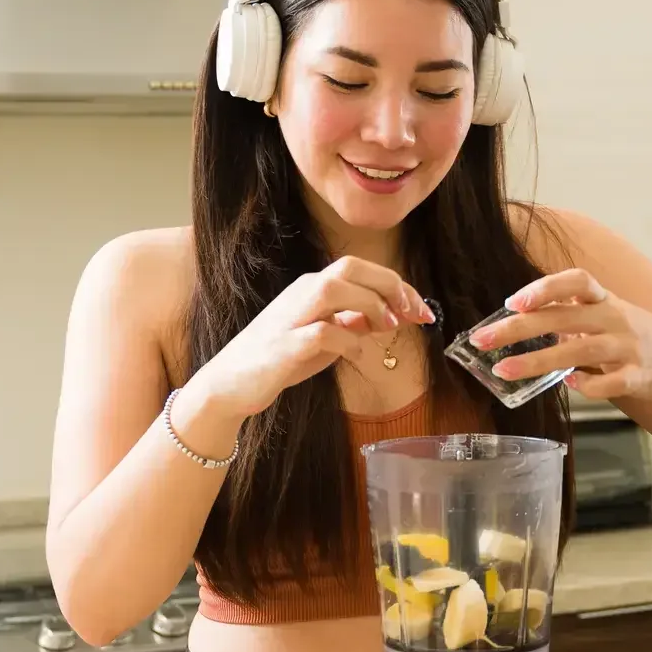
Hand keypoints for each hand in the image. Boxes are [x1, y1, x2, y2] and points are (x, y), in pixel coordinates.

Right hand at [187, 257, 434, 419]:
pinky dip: (346, 341)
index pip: (361, 270)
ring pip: (334, 288)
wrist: (230, 384)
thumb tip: (389, 316)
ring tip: (387, 326)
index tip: (422, 310)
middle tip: (411, 313)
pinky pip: (321, 332)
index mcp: (312, 288)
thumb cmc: (278, 361)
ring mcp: (291, 317)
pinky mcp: (283, 345)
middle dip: (389, 285)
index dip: (397, 286)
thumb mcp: (325, 340)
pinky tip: (356, 354)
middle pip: (350, 267)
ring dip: (368, 303)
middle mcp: (301, 294)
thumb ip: (353, 325)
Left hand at [470, 268, 651, 401]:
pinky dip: (587, 385)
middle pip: (563, 318)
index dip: (544, 287)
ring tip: (504, 370)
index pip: (575, 281)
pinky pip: (608, 382)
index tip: (512, 301)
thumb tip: (522, 320)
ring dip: (537, 361)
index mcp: (606, 301)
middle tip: (483, 339)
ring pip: (578, 352)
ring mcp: (629, 347)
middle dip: (519, 328)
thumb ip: (571, 317)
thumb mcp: (608, 317)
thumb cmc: (639, 338)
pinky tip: (569, 384)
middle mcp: (616, 319)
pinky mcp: (640, 376)